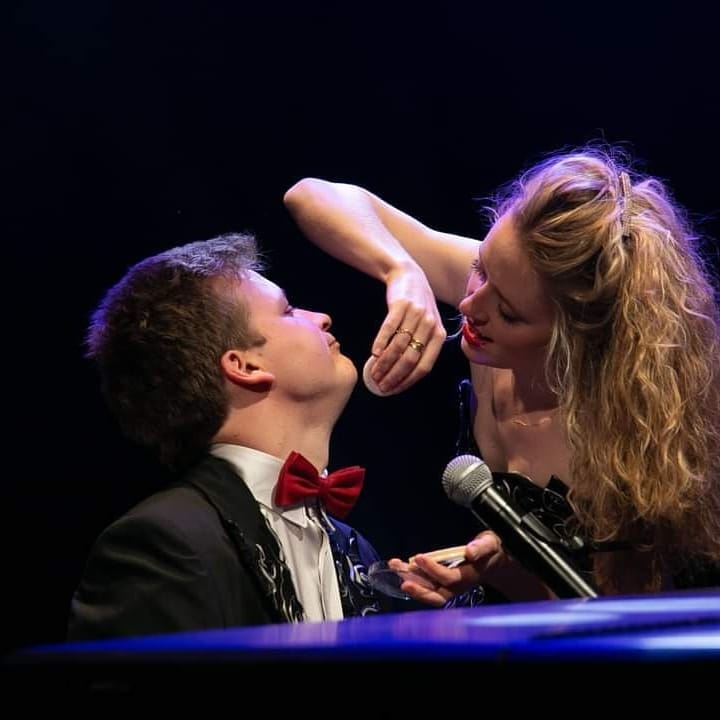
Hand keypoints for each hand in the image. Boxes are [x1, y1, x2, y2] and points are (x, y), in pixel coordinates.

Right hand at [368, 263, 445, 393]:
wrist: (408, 276)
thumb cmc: (417, 307)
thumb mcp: (428, 326)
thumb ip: (422, 347)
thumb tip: (404, 376)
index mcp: (439, 336)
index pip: (424, 367)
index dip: (407, 381)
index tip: (393, 390)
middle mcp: (430, 325)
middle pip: (411, 359)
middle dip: (394, 375)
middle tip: (380, 384)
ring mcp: (416, 314)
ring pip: (399, 346)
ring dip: (384, 363)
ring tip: (373, 372)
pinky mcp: (401, 304)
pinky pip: (389, 329)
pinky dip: (380, 343)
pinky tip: (374, 353)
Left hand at [387, 532, 503, 606]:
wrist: (494, 560)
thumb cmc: (491, 551)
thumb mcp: (490, 544)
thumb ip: (481, 548)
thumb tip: (470, 551)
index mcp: (469, 577)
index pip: (449, 578)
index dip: (433, 570)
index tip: (419, 558)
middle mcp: (458, 586)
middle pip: (437, 596)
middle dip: (419, 590)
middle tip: (403, 580)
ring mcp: (449, 587)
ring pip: (429, 592)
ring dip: (411, 582)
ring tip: (395, 567)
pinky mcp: (442, 583)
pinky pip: (426, 586)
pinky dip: (412, 578)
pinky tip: (399, 567)